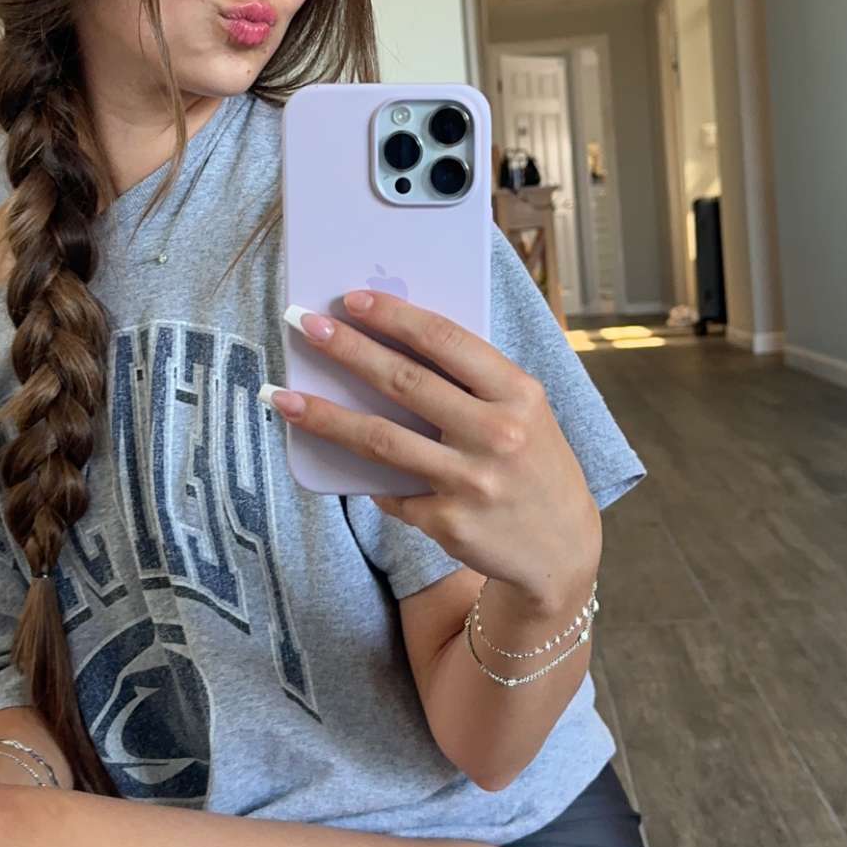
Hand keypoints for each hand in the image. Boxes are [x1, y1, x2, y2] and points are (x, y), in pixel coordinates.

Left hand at [272, 290, 600, 609]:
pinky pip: (391, 491)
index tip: (351, 299)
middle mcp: (497, 434)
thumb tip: (389, 348)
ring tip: (283, 397)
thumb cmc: (533, 464)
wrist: (562, 548)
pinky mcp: (449, 522)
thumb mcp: (525, 412)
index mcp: (518, 393)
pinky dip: (369, 479)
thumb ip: (474, 384)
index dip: (394, 316)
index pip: (446, 341)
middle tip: (304, 324)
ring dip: (324, 416)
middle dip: (347, 350)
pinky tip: (343, 466)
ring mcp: (471, 482)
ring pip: (381, 440)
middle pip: (404, 383)